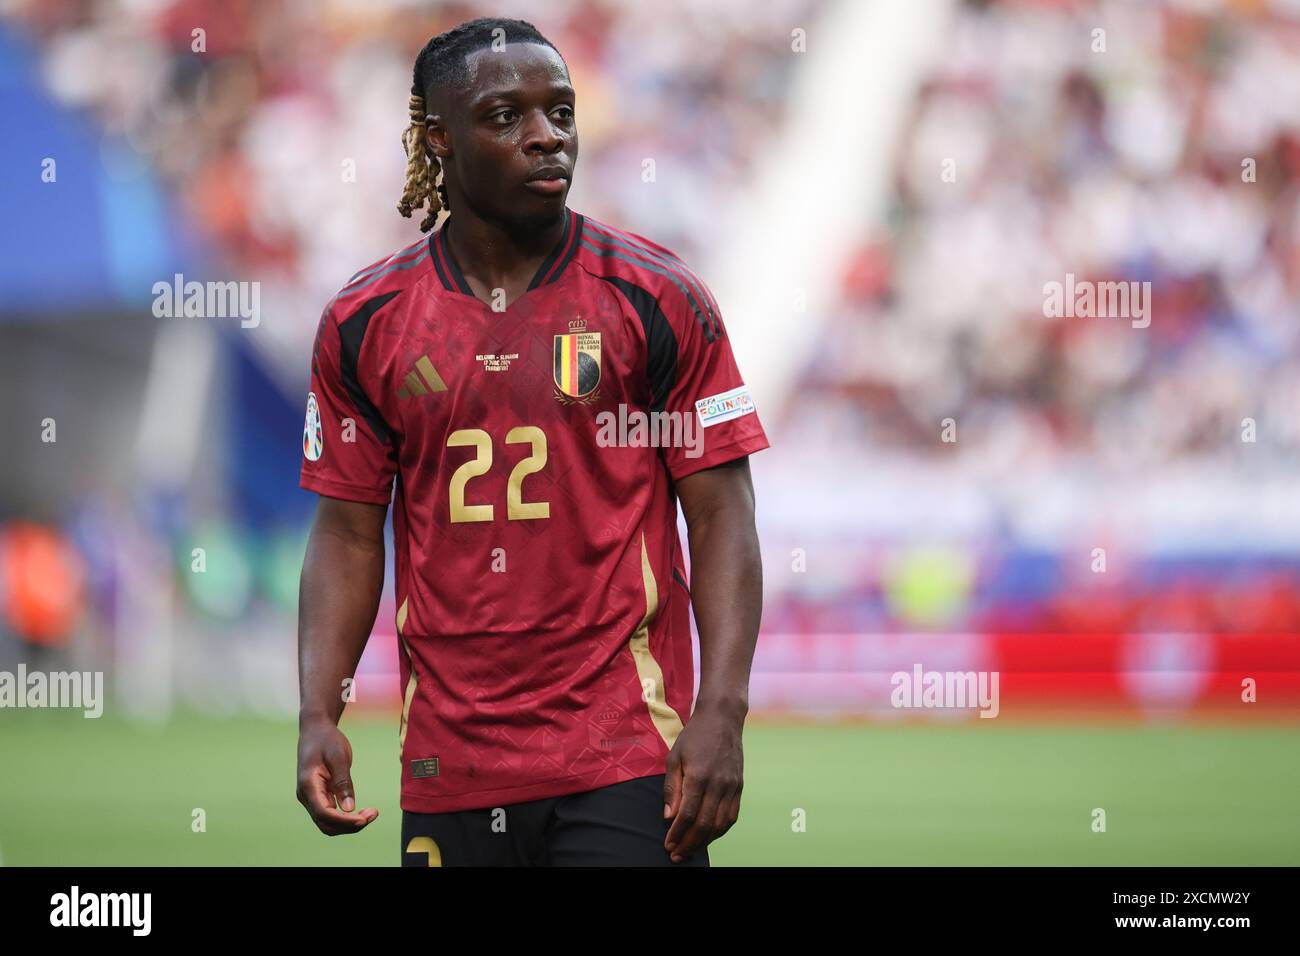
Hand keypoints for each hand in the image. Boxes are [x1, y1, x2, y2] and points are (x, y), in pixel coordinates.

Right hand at [296, 718, 378, 834]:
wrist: (316, 730)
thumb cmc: (327, 740)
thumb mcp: (338, 757)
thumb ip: (343, 782)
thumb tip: (349, 808)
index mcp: (308, 785)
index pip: (323, 814)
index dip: (344, 821)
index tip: (364, 820)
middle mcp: (306, 796)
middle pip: (326, 824)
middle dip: (349, 825)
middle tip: (373, 814)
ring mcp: (311, 798)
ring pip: (329, 822)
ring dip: (350, 823)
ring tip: (371, 813)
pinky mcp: (319, 796)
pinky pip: (332, 814)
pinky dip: (347, 817)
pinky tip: (363, 811)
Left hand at [662, 699, 744, 862]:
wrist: (722, 719)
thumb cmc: (694, 737)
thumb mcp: (674, 757)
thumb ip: (672, 788)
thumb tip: (668, 817)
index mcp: (699, 775)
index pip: (687, 814)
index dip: (677, 834)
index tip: (668, 845)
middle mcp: (718, 783)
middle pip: (704, 824)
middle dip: (689, 844)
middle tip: (677, 856)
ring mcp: (732, 786)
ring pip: (720, 824)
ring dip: (704, 841)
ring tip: (690, 850)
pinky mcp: (739, 786)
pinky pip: (731, 816)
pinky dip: (720, 830)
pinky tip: (708, 836)